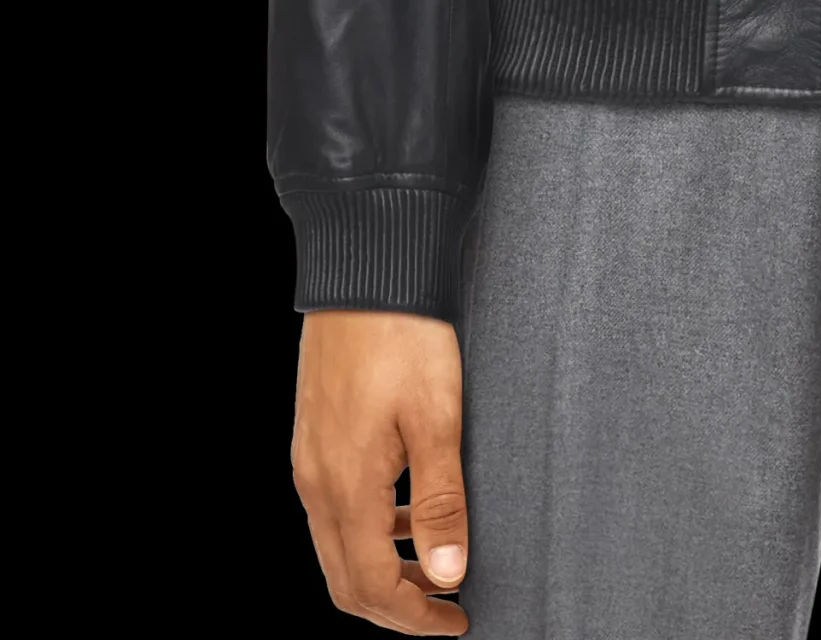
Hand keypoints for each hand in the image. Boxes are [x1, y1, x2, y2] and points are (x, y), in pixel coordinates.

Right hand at [290, 309, 470, 631]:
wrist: (366, 269)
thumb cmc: (405, 336)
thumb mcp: (437, 418)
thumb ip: (440, 501)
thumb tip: (447, 575)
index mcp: (345, 487)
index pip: (370, 587)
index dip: (414, 618)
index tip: (456, 621)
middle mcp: (316, 481)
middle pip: (345, 580)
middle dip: (395, 606)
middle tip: (446, 608)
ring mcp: (310, 458)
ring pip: (338, 546)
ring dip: (383, 570)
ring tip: (435, 566)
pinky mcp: (315, 436)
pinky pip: (335, 508)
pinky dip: (371, 530)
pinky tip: (410, 511)